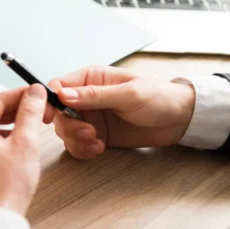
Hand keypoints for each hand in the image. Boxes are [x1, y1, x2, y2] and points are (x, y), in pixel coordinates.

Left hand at [0, 85, 47, 215]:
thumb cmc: (7, 186)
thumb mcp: (25, 143)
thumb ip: (30, 113)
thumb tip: (34, 93)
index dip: (22, 95)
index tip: (40, 94)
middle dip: (18, 112)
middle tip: (42, 112)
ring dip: (10, 126)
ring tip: (32, 128)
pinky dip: (0, 141)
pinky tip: (17, 146)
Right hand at [47, 66, 195, 159]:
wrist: (180, 120)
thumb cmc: (159, 98)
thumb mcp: (128, 94)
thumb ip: (95, 95)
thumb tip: (63, 94)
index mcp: (91, 79)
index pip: (58, 86)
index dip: (49, 101)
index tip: (50, 116)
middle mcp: (86, 98)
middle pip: (58, 113)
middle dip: (69, 126)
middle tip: (88, 133)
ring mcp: (90, 118)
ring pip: (65, 131)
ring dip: (76, 140)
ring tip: (96, 143)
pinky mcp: (96, 135)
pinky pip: (77, 144)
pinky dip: (83, 150)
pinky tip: (98, 149)